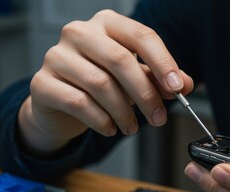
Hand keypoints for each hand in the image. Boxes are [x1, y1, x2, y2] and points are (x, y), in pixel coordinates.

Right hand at [18, 10, 192, 152]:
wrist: (60, 101)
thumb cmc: (100, 82)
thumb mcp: (134, 77)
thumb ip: (159, 78)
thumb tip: (186, 85)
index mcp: (107, 24)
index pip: (141, 35)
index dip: (163, 62)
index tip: (178, 88)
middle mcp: (79, 33)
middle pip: (120, 60)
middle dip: (145, 94)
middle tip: (159, 118)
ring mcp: (57, 56)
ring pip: (100, 84)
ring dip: (124, 112)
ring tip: (133, 127)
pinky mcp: (42, 82)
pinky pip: (79, 103)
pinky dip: (101, 120)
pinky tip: (111, 128)